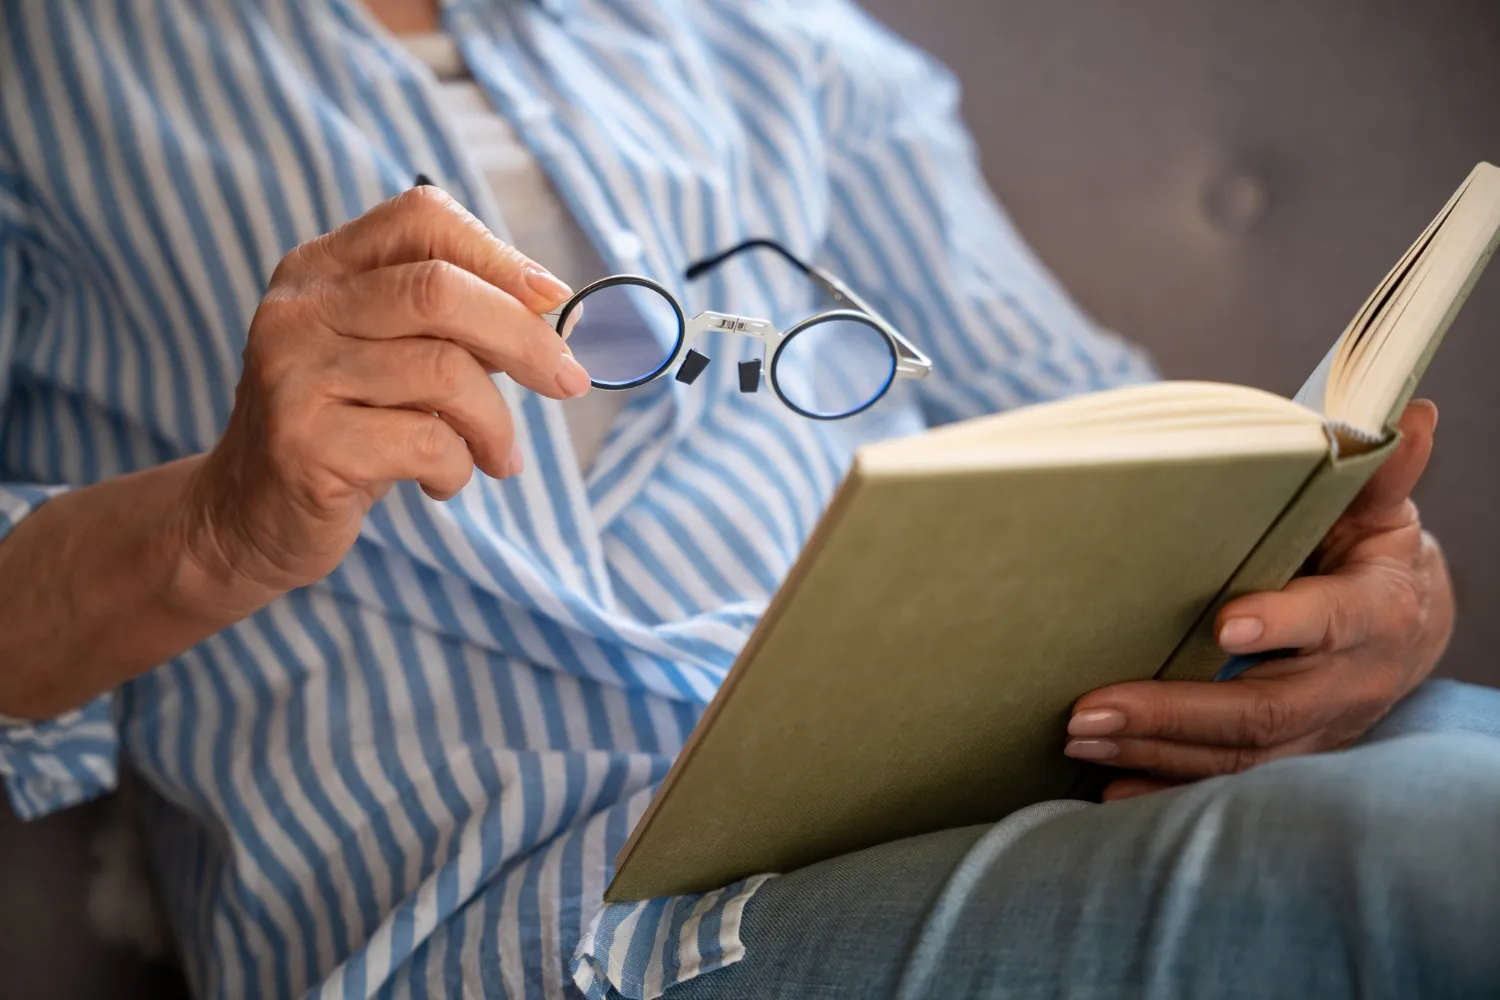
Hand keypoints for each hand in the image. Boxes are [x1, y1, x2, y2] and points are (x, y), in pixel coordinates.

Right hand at [180, 185, 589, 612]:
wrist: (247, 518)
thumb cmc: (346, 428)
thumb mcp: (392, 358)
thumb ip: (453, 325)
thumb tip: (555, 316)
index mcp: (322, 268)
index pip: (422, 218)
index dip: (501, 255)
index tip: (554, 301)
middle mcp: (299, 309)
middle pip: (441, 291)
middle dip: (525, 338)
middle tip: (568, 381)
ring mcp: (293, 374)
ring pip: (445, 373)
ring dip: (495, 423)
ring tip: (497, 456)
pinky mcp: (303, 445)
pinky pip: (425, 442)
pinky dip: (458, 467)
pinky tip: (443, 481)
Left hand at [1065, 400, 1452, 800]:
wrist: (1405, 629)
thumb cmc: (1369, 554)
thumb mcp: (1378, 510)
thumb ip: (1379, 472)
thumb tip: (1409, 414)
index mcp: (1373, 611)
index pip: (1331, 619)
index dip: (1284, 622)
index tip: (1226, 623)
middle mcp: (1346, 683)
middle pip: (1262, 710)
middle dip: (1173, 712)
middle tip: (1092, 708)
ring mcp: (1316, 730)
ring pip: (1238, 756)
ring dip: (1154, 753)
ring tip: (1080, 738)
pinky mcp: (1286, 756)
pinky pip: (1226, 784)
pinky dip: (1167, 790)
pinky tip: (1107, 789)